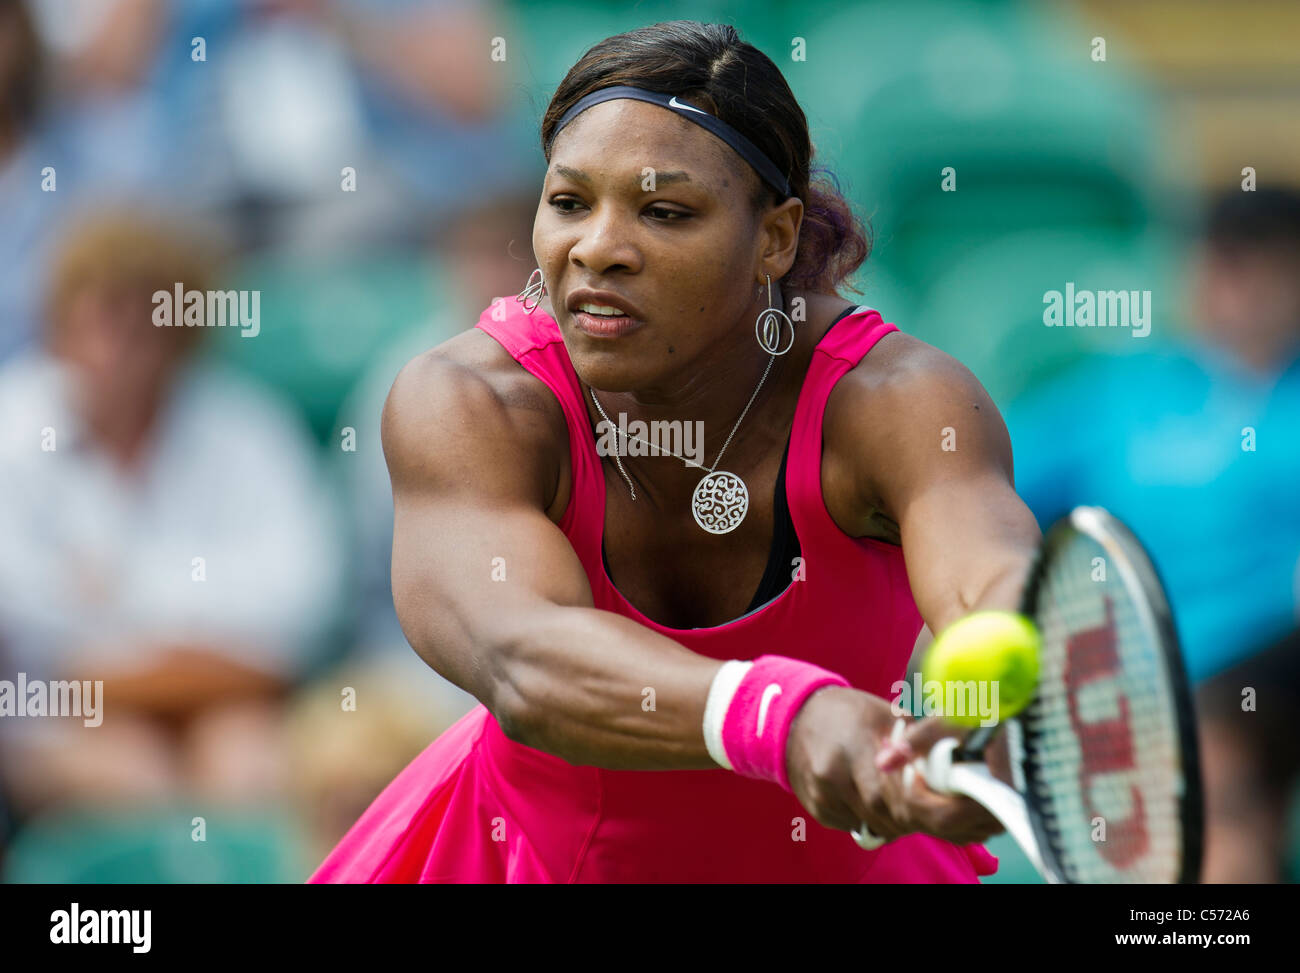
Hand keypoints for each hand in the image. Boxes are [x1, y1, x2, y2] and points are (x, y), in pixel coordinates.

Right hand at [786, 687, 1004, 846]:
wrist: (793, 717)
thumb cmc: (848, 713)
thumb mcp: (886, 717)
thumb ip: (918, 747)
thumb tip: (958, 770)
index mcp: (856, 752)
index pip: (904, 799)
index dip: (938, 809)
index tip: (962, 803)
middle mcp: (836, 780)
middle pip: (894, 818)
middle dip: (926, 816)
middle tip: (950, 806)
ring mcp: (824, 799)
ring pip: (880, 826)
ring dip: (905, 819)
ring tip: (921, 800)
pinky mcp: (819, 812)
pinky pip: (860, 825)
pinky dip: (880, 817)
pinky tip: (886, 800)